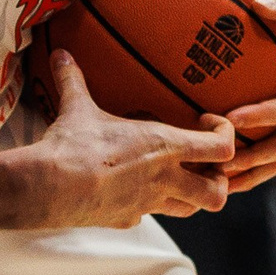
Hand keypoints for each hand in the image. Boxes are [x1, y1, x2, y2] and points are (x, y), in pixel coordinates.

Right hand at [42, 50, 232, 227]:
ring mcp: (147, 204)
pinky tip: (131, 189)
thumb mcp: (77, 107)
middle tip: (204, 164)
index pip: (222, 149)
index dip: (226, 135)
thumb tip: (60, 55)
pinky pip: (147, 215)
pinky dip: (147, 205)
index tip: (208, 122)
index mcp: (164, 146)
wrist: (49, 189)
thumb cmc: (73, 146)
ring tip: (176, 176)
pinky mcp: (126, 220)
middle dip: (218, 181)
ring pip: (189, 210)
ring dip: (189, 195)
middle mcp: (163, 179)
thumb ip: (74, 79)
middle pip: (217, 193)